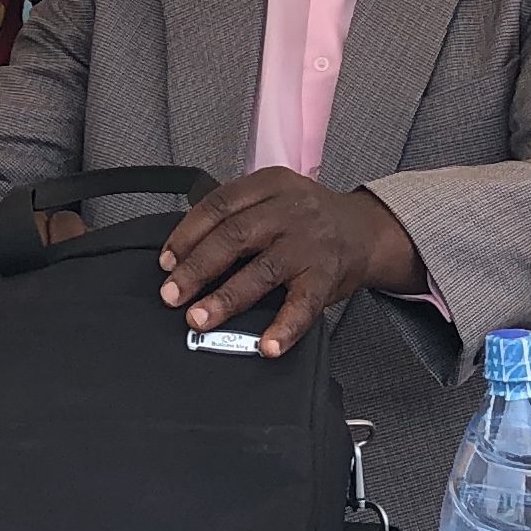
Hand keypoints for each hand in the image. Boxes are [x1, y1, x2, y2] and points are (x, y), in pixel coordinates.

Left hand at [158, 167, 419, 354]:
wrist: (364, 231)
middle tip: (172, 294)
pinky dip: (283, 327)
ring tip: (200, 318)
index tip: (166, 261)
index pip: (218, 205)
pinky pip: (302, 305)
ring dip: (226, 298)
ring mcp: (309, 244)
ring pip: (261, 271)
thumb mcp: (274, 197)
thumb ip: (237, 215)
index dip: (187, 234)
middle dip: (196, 268)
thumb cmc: (309, 218)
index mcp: (269, 186)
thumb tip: (183, 255)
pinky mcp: (327, 276)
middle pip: (233, 236)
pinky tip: (266, 345)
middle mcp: (289, 211)